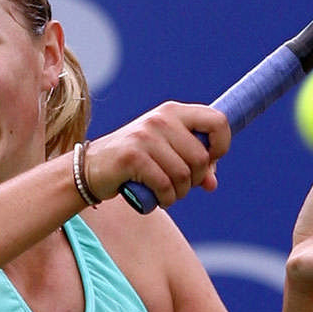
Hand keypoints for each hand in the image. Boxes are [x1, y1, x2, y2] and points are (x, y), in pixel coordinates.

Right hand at [85, 101, 230, 208]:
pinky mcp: (133, 156)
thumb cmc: (135, 162)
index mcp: (173, 112)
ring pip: (185, 175)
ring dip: (179, 193)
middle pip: (202, 157)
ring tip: (165, 193)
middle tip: (179, 185)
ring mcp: (146, 136)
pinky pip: (166, 186)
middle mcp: (161, 119)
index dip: (221, 146)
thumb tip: (212, 183)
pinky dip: (165, 199)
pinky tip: (156, 199)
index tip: (210, 162)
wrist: (91, 169)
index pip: (218, 120)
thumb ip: (193, 164)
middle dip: (195, 180)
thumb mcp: (167, 155)